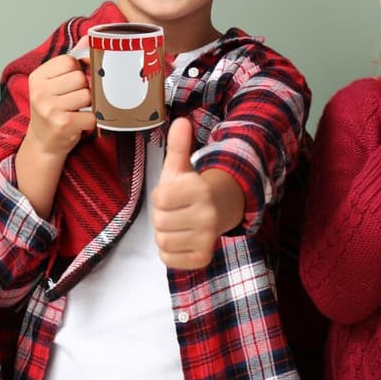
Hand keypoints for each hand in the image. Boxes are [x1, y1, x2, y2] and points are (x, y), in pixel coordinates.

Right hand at [15, 38, 95, 217]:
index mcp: (37, 77)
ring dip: (90, 104)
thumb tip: (90, 37)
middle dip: (84, 89)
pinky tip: (82, 122)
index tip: (72, 83)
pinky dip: (93, 119)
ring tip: (78, 111)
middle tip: (75, 101)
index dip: (78, 71)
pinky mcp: (63, 123)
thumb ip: (72, 60)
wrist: (44, 144)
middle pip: (80, 78)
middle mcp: (40, 91)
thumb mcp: (55, 83)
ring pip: (88, 94)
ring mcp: (50, 108)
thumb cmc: (53, 109)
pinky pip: (92, 114)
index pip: (69, 61)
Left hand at [151, 118, 244, 269]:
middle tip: (177, 210)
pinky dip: (170, 251)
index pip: (159, 198)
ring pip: (162, 241)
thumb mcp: (183, 166)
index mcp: (200, 190)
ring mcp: (206, 239)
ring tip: (179, 223)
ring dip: (166, 233)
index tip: (175, 193)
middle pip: (159, 222)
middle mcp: (207, 216)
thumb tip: (180, 121)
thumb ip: (178, 145)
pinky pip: (168, 259)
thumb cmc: (194, 188)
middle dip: (163, 215)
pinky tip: (181, 238)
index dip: (162, 195)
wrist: (221, 209)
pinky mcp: (202, 258)